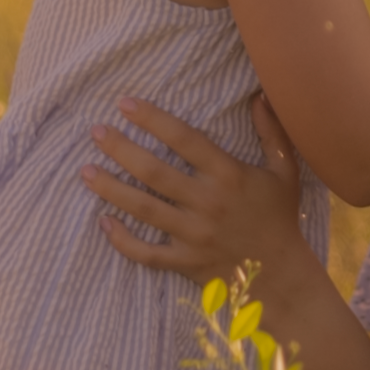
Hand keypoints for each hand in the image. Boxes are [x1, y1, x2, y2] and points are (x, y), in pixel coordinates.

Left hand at [81, 94, 304, 287]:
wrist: (281, 274)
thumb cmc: (279, 217)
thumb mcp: (284, 170)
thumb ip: (271, 132)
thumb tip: (261, 94)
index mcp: (229, 175)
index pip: (185, 139)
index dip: (153, 120)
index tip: (126, 103)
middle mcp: (207, 202)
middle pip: (155, 172)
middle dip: (121, 149)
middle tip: (96, 131)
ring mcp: (193, 235)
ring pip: (144, 210)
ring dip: (111, 189)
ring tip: (85, 170)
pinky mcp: (184, 261)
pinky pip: (146, 253)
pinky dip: (122, 240)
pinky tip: (103, 222)